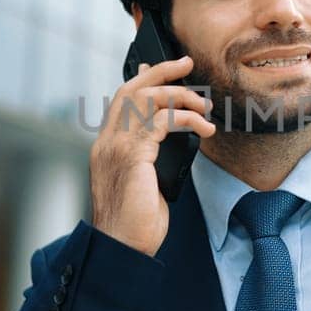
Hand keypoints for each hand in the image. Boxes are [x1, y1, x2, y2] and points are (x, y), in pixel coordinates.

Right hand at [88, 56, 215, 255]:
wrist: (122, 247)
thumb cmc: (136, 222)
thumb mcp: (144, 182)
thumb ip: (150, 156)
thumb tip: (173, 136)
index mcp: (107, 146)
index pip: (122, 99)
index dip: (144, 78)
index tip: (167, 69)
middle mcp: (107, 142)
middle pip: (131, 88)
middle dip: (160, 71)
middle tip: (186, 63)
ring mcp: (117, 147)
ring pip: (146, 98)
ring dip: (180, 95)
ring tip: (204, 107)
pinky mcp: (133, 156)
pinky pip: (163, 121)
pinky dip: (187, 118)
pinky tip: (204, 128)